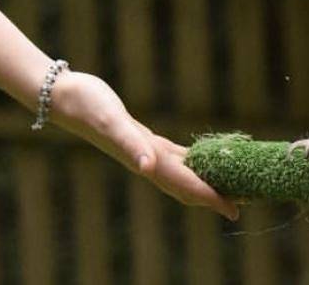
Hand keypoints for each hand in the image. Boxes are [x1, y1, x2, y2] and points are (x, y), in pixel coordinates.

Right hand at [50, 71, 238, 219]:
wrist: (67, 96)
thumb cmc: (90, 107)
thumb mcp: (113, 123)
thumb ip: (131, 145)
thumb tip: (148, 168)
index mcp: (147, 161)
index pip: (186, 186)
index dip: (210, 199)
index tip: (234, 211)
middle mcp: (149, 161)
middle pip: (188, 187)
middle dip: (213, 198)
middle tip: (241, 205)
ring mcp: (146, 150)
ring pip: (182, 173)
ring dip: (204, 183)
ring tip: (229, 186)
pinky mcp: (144, 137)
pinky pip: (175, 155)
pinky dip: (192, 161)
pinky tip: (203, 159)